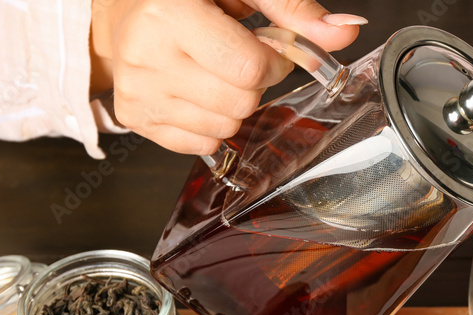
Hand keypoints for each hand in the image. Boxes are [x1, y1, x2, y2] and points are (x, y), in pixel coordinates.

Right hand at [90, 0, 364, 153]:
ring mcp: (137, 90)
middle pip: (240, 103)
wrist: (126, 5)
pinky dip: (210, 122)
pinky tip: (195, 90)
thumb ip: (294, 9)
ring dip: (233, 104)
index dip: (272, 62)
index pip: (250, 69)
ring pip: (224, 127)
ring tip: (212, 70)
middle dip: (254, 84)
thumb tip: (347, 31)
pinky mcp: (134, 116)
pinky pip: (201, 143)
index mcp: (170, 12)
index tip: (264, 45)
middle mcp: (145, 53)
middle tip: (236, 56)